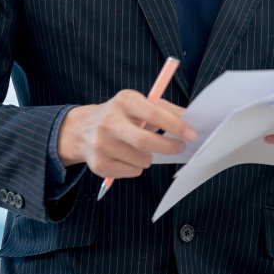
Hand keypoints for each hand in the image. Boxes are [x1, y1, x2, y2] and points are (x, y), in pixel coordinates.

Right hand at [57, 90, 196, 180]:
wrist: (81, 129)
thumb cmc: (120, 115)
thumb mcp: (138, 104)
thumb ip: (164, 110)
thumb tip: (190, 119)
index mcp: (124, 101)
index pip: (154, 114)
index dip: (176, 125)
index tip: (192, 134)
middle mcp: (109, 121)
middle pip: (144, 141)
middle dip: (168, 146)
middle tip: (180, 148)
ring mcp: (101, 144)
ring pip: (141, 159)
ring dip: (150, 157)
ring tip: (142, 149)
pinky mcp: (98, 164)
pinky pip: (132, 171)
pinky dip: (138, 167)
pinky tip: (128, 157)